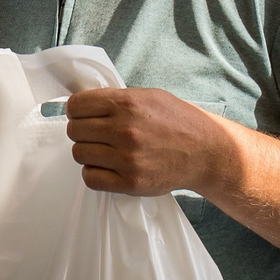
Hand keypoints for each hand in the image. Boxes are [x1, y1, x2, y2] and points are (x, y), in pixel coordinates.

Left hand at [64, 88, 233, 196]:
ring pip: (79, 154)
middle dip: (82, 131)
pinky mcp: (130, 182)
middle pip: (74, 131)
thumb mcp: (148, 96)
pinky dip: (94, 173)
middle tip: (96, 134)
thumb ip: (116, 98)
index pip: (76, 106)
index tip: (83, 115)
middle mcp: (124, 130)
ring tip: (104, 150)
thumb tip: (83, 104)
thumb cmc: (177, 121)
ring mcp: (127, 158)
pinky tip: (107, 167)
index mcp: (127, 104)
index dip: (76, 110)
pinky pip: (90, 178)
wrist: (205, 151)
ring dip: (88, 152)